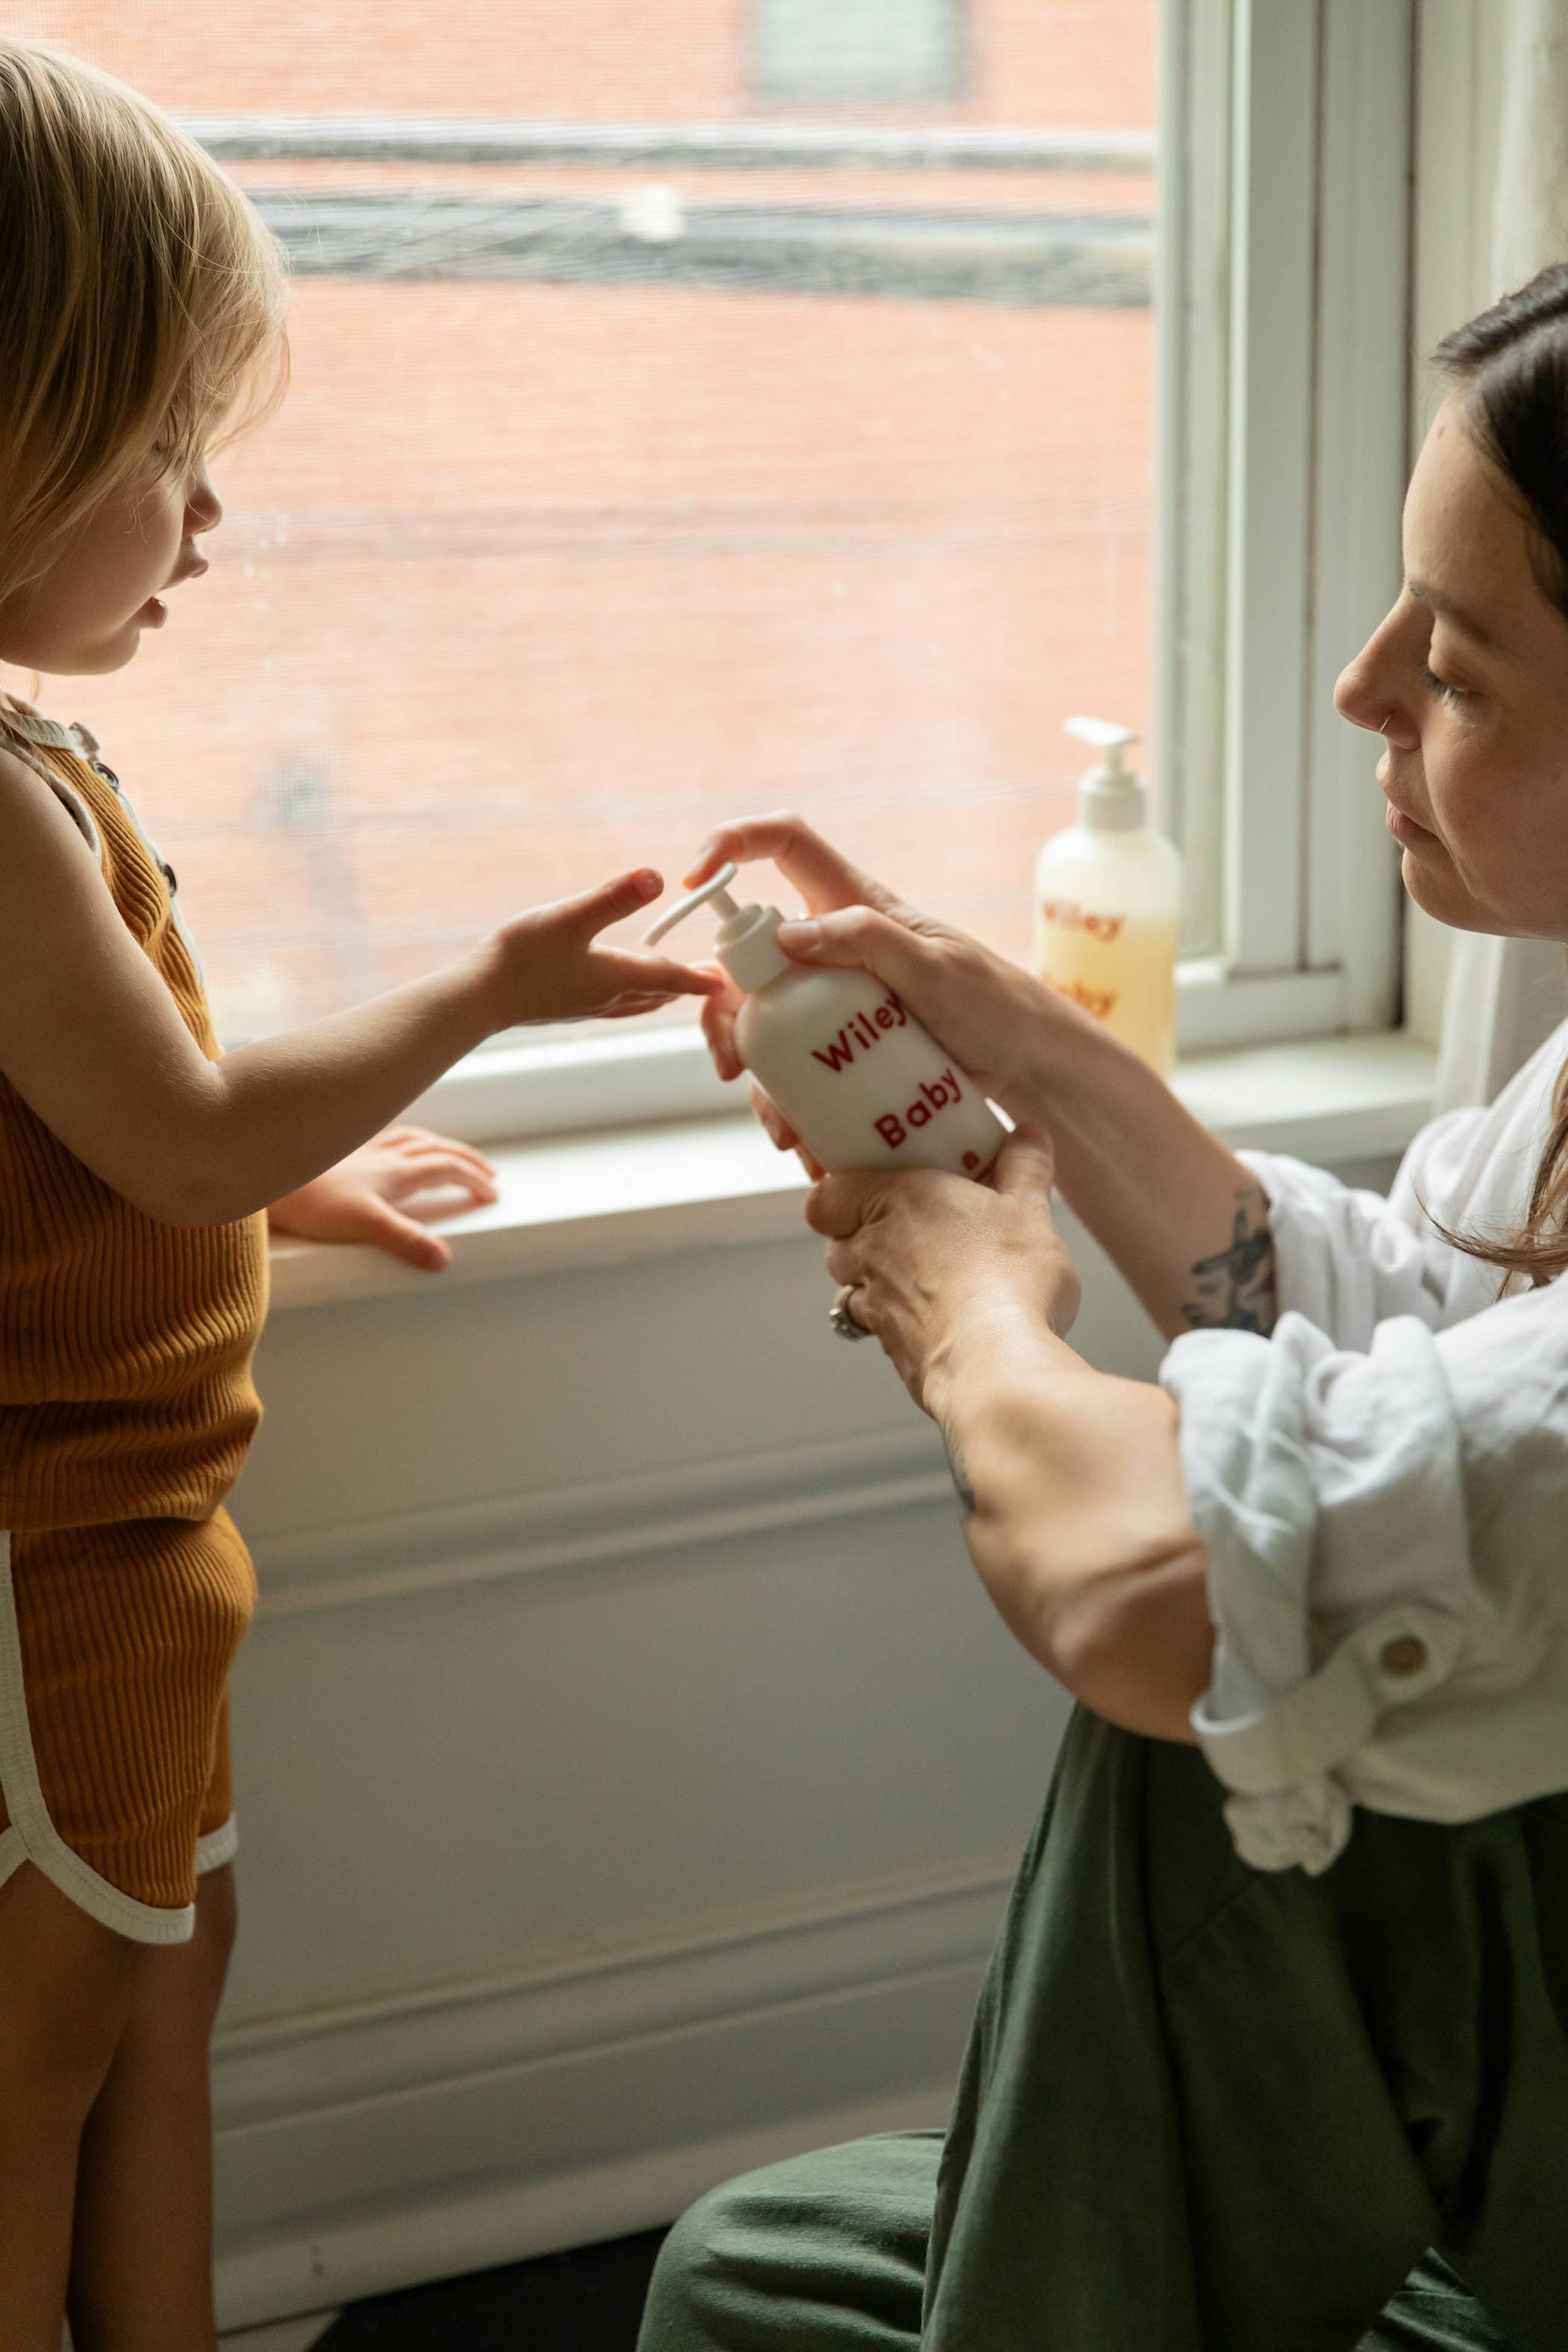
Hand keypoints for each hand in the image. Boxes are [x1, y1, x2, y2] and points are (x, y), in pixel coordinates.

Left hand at [266, 1126, 499, 1270]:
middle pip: (436, 1148)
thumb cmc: (309, 1202)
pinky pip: (381, 1140)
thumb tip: (443, 1259)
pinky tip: (390, 1150)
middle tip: (487, 1172)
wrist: (262, 1176)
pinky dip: (400, 1142)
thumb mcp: (363, 1224)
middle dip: (465, 1159)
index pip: (446, 1167)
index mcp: (395, 1171)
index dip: (472, 1178)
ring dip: (437, 1145)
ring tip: (448, 1153)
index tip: (491, 1193)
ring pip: (411, 1139)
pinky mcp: (339, 1154)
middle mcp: (382, 1156)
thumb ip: (404, 1241)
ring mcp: (360, 1152)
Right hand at [475, 869, 722, 1029]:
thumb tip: (656, 876)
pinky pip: (611, 1005)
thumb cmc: (520, 958)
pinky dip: (629, 998)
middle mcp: (607, 998)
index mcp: (616, 977)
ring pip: (634, 1003)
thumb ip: (613, 898)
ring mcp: (585, 1006)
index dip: (698, 977)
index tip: (724, 981)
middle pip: (658, 994)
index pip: (670, 977)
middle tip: (708, 980)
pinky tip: (615, 992)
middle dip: (684, 987)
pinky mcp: (565, 1008)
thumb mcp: (570, 917)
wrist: (477, 1000)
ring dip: (657, 995)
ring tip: (670, 988)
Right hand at [685, 816, 1104, 1153]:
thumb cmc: (993, 1003)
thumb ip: (868, 940)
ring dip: (757, 1077)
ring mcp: (831, 999)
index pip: (782, 845)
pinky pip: (791, 1070)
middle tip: (732, 1062)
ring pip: (761, 1023)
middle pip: (746, 957)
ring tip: (784, 1127)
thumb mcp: (936, 968)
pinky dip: (785, 1106)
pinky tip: (802, 1140)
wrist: (1025, 1066)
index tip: (694, 879)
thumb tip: (787, 936)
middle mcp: (830, 946)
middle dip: (724, 1010)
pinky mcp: (838, 1046)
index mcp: (851, 904)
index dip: (733, 844)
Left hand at [806, 1125, 1079, 1412]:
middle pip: (839, 1245)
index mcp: (894, 1202)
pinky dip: (904, 1329)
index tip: (869, 1192)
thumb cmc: (1005, 1279)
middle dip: (864, 1242)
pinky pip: (884, 1335)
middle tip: (911, 1234)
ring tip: (930, 1283)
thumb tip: (1028, 1136)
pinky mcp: (892, 1353)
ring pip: (855, 1293)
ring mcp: (876, 1308)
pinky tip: (946, 1326)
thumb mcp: (1029, 1210)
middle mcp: (872, 1254)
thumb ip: (1024, 1168)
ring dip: (880, 1288)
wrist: (995, 1365)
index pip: (827, 1197)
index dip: (839, 1197)